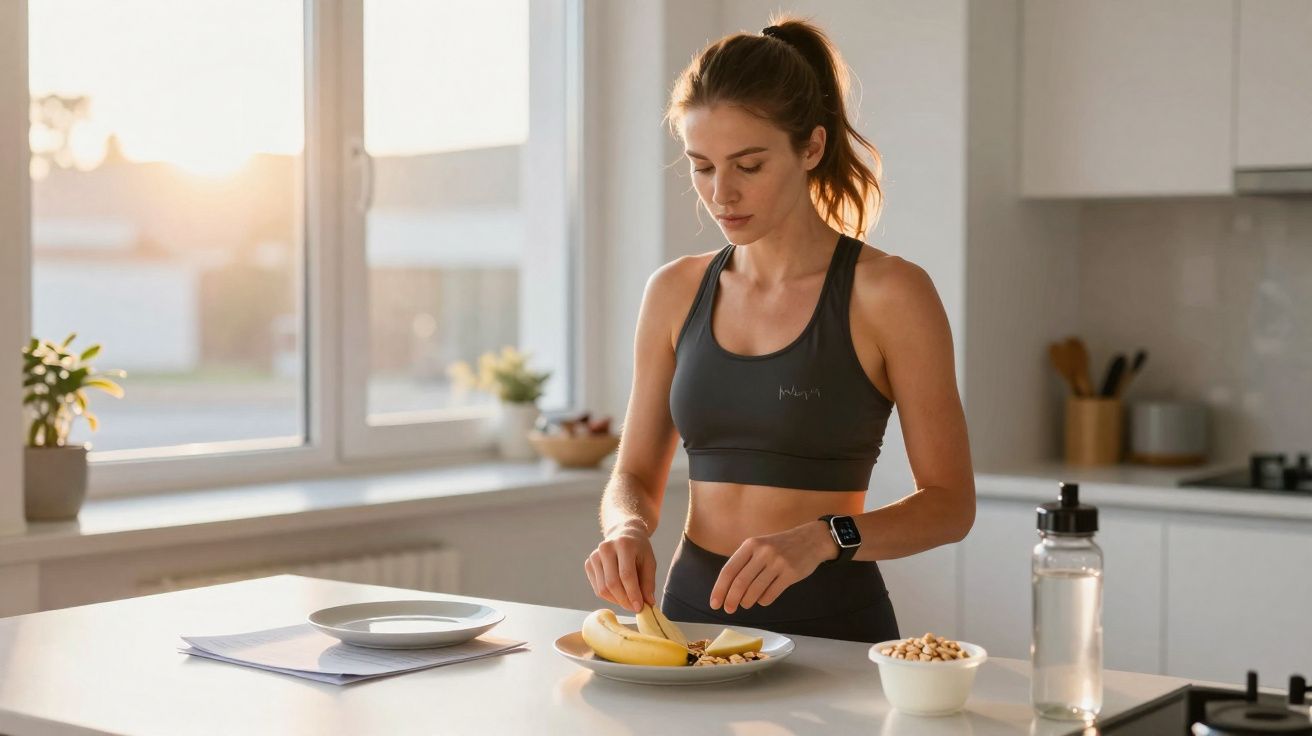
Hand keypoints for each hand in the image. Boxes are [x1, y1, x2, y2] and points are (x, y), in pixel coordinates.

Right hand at [584, 520, 656, 612]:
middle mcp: (606, 548)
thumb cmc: (639, 549)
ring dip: (617, 601)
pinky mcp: (589, 564)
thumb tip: (648, 603)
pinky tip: (619, 594)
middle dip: (624, 600)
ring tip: (628, 602)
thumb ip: (648, 582)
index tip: (640, 607)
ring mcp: (594, 556)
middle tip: (634, 608)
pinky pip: (597, 588)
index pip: (626, 574)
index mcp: (624, 544)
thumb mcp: (649, 561)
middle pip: (612, 583)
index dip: (633, 593)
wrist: (624, 534)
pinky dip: (609, 597)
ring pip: (603, 589)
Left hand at [709, 521, 835, 613]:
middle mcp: (763, 552)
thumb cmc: (780, 546)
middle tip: (728, 610)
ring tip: (746, 604)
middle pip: (740, 582)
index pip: (729, 570)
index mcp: (750, 544)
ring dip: (747, 602)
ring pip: (755, 591)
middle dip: (731, 600)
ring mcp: (778, 563)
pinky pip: (770, 595)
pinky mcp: (791, 574)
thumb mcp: (760, 545)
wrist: (811, 539)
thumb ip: (744, 562)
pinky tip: (762, 599)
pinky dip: (763, 601)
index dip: (719, 589)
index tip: (714, 603)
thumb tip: (727, 589)